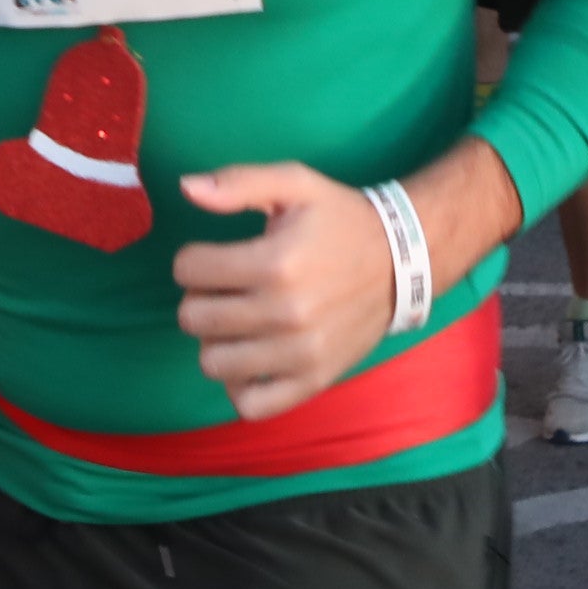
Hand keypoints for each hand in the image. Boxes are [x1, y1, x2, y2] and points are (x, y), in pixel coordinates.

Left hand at [172, 166, 398, 420]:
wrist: (402, 261)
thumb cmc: (341, 220)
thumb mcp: (295, 184)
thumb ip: (237, 183)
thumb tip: (185, 188)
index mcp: (275, 262)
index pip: (187, 270)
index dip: (194, 259)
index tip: (215, 257)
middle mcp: (285, 313)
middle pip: (193, 318)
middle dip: (200, 298)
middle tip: (226, 288)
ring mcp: (299, 353)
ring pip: (212, 363)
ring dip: (215, 341)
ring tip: (238, 322)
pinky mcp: (312, 380)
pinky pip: (250, 405)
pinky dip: (239, 386)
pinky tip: (249, 359)